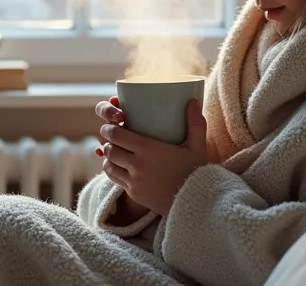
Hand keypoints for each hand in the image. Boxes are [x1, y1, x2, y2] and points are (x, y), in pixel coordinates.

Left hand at [96, 98, 208, 216]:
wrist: (195, 203)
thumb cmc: (195, 172)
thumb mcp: (197, 146)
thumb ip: (195, 123)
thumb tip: (193, 101)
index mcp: (148, 149)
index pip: (116, 135)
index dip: (109, 128)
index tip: (111, 125)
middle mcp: (137, 165)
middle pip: (109, 149)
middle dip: (108, 141)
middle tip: (113, 136)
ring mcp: (134, 181)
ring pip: (108, 165)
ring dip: (109, 157)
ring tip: (116, 151)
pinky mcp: (133, 193)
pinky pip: (115, 179)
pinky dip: (113, 171)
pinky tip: (119, 166)